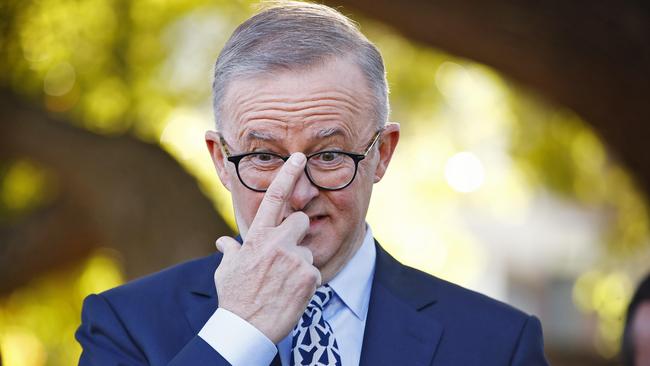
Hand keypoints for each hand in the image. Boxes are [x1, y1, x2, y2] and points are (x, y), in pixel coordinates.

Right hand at [213, 152, 321, 343]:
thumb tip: (223, 242)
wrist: (247, 327)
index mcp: (257, 236)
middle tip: (285, 253)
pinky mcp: (310, 275)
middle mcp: (278, 242)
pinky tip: (291, 293)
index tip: (298, 157)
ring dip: (299, 263)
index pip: (275, 197)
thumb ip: (230, 251)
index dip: (288, 174)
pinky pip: (314, 271)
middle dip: (296, 233)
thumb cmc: (235, 297)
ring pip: (306, 250)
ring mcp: (295, 258)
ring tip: (283, 282)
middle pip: (300, 220)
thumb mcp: (227, 270)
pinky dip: (306, 282)